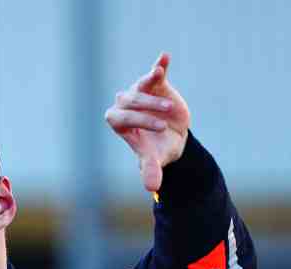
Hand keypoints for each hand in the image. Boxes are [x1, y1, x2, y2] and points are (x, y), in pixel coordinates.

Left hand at [105, 52, 190, 192]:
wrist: (172, 137)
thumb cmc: (158, 149)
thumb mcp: (155, 159)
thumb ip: (150, 169)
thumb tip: (152, 188)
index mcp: (119, 122)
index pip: (120, 118)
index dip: (138, 121)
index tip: (160, 129)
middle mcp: (124, 104)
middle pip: (130, 101)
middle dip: (148, 109)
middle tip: (166, 120)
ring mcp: (139, 91)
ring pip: (141, 86)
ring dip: (154, 90)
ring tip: (169, 100)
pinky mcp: (155, 82)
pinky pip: (154, 73)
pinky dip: (159, 65)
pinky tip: (164, 57)